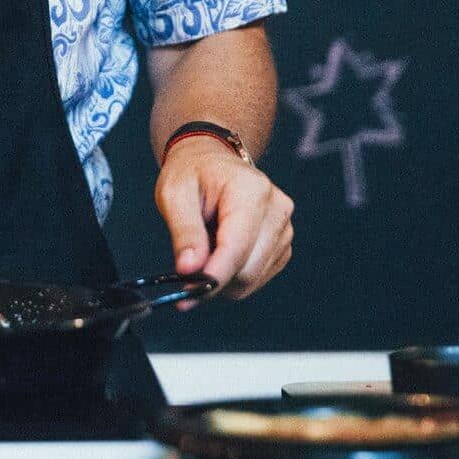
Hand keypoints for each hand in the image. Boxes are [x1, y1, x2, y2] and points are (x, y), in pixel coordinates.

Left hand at [155, 136, 293, 300]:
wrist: (211, 160)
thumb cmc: (191, 173)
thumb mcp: (174, 194)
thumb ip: (184, 232)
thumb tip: (189, 270)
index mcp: (251, 191)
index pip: (237, 247)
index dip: (212, 277)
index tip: (186, 298)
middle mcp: (277, 209)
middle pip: (246, 269)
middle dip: (213, 278)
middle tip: (184, 272)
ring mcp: (284, 227)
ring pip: (252, 279)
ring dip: (222, 276)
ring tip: (204, 247)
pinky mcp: (283, 244)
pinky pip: (257, 277)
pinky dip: (234, 275)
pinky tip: (219, 251)